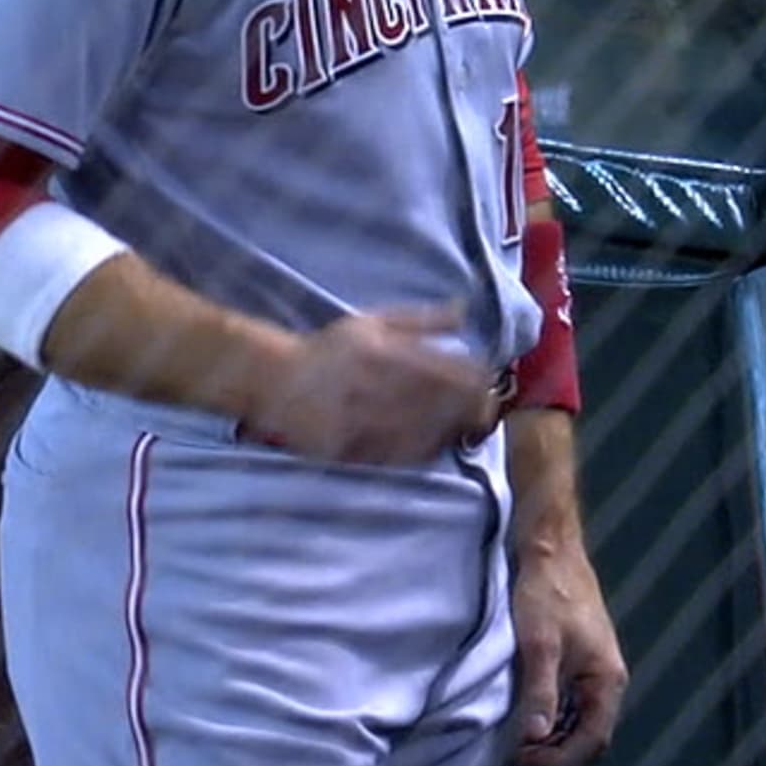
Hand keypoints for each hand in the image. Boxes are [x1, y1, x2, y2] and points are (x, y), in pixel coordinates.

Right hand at [244, 309, 504, 466]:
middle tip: (487, 410)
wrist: (275, 378)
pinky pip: (391, 455)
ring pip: (418, 431)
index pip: (443, 368)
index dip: (473, 378)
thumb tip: (464, 311)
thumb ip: (421, 320)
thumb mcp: (374, 322)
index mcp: (383, 353)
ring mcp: (359, 420)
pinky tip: (433, 446)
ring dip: (447, 431)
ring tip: (465, 429)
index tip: (491, 381)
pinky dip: (418, 452)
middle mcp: (373, 386)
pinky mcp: (346, 448)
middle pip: (435, 403)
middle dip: (467, 407)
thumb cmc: (331, 348)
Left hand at [508, 534, 627, 765]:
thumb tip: (534, 736)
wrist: (550, 548)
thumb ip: (541, 692)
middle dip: (557, 759)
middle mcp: (607, 680)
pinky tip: (526, 725)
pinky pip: (571, 707)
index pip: (593, 740)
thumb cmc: (547, 592)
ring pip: (580, 724)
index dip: (561, 763)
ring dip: (553, 743)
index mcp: (607, 678)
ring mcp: (594, 672)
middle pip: (589, 738)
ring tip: (517, 752)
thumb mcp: (540, 644)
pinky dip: (551, 723)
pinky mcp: (579, 663)